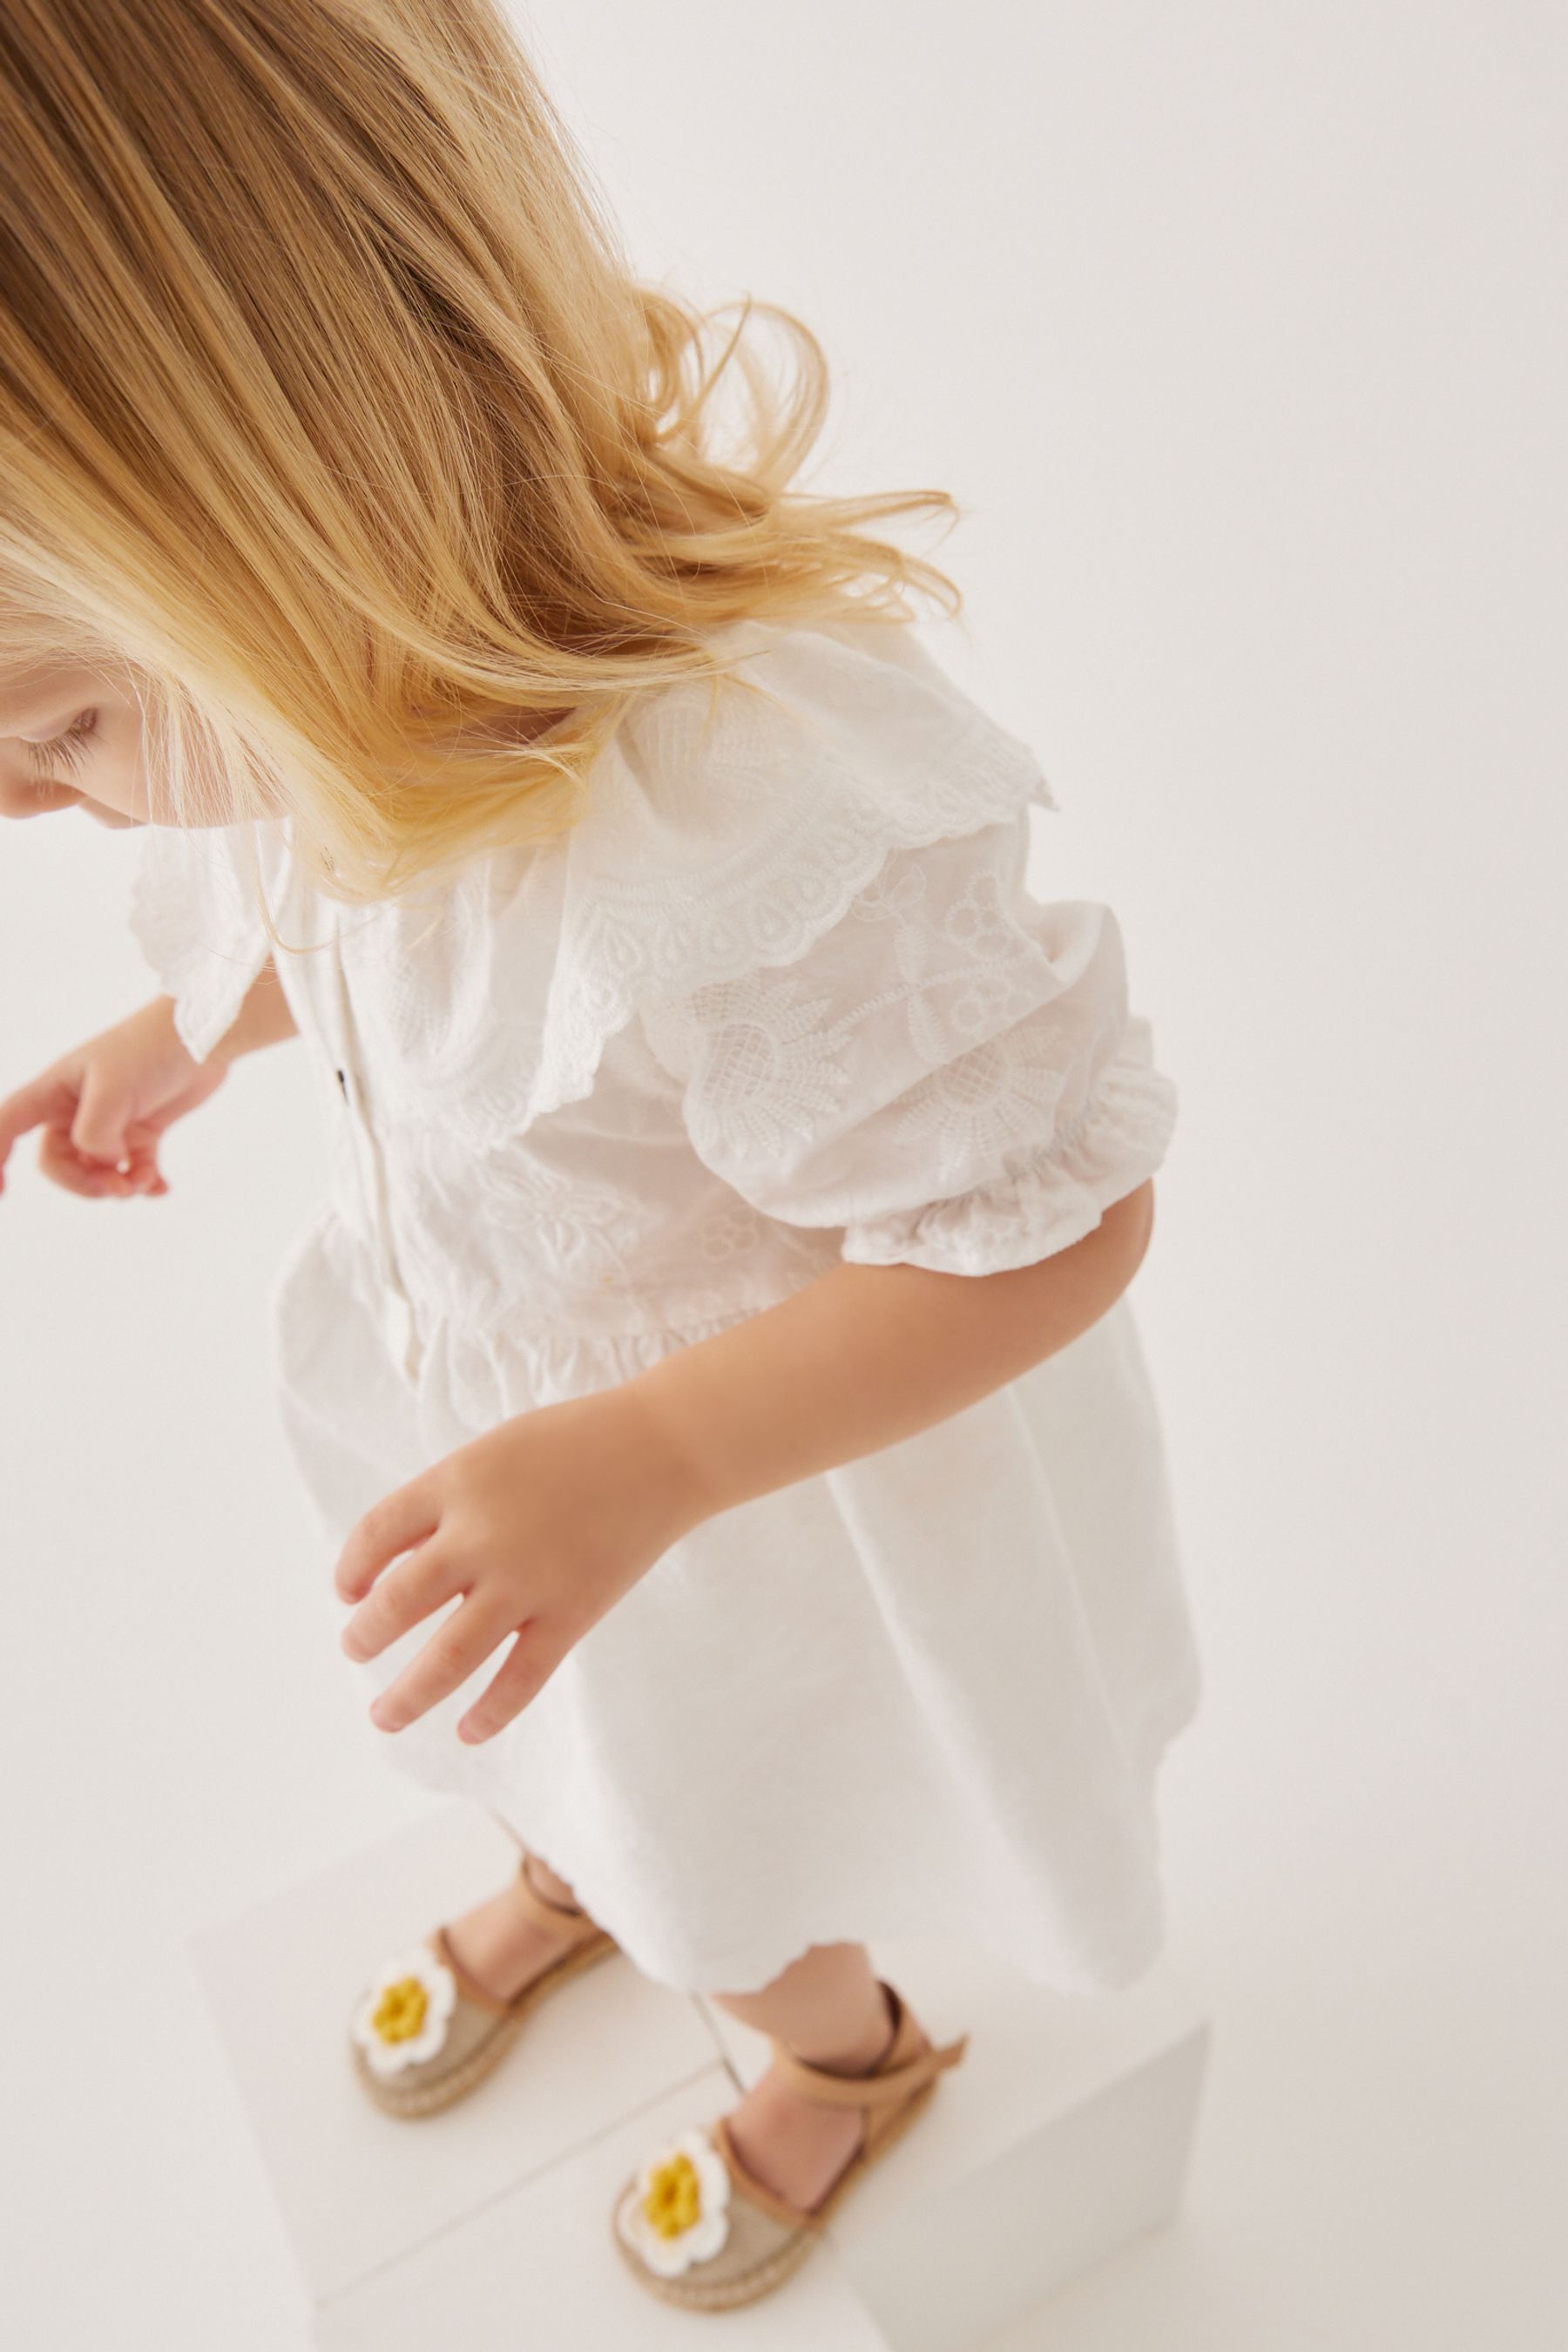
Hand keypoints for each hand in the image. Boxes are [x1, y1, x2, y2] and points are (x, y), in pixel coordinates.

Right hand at [0, 995, 226, 1201]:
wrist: (204, 1037)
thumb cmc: (150, 1050)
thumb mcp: (114, 1090)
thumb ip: (95, 1134)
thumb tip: (105, 1165)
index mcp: (55, 1091)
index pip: (9, 1126)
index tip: (2, 1195)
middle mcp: (75, 1108)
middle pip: (58, 1162)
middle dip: (83, 1183)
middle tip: (117, 1188)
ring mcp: (110, 1122)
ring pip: (96, 1171)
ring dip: (117, 1185)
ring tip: (143, 1183)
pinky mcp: (142, 1131)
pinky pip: (133, 1170)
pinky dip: (144, 1183)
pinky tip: (160, 1188)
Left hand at [333, 1382, 708, 1744]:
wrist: (664, 1447)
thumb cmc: (575, 1442)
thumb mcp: (494, 1451)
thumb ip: (446, 1501)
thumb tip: (395, 1562)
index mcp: (456, 1481)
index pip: (374, 1535)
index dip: (350, 1569)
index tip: (348, 1591)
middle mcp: (481, 1535)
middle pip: (397, 1603)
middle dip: (364, 1636)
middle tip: (354, 1650)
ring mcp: (527, 1580)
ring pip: (448, 1657)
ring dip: (407, 1695)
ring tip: (385, 1716)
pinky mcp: (572, 1612)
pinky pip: (521, 1678)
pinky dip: (490, 1713)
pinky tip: (468, 1731)